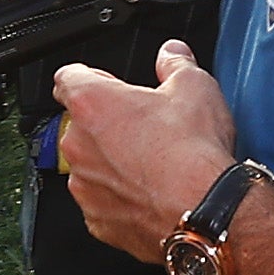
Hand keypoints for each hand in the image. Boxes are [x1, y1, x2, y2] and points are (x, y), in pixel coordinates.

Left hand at [46, 41, 236, 264]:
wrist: (205, 211)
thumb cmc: (194, 152)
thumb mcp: (194, 87)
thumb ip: (175, 63)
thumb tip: (172, 54)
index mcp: (92, 103)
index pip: (68, 78)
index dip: (90, 78)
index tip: (105, 84)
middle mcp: (79, 145)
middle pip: (81, 124)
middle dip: (108, 123)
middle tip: (146, 127)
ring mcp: (85, 186)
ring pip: (90, 165)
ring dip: (112, 162)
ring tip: (152, 163)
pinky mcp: (97, 220)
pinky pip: (102, 201)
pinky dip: (120, 197)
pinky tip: (151, 193)